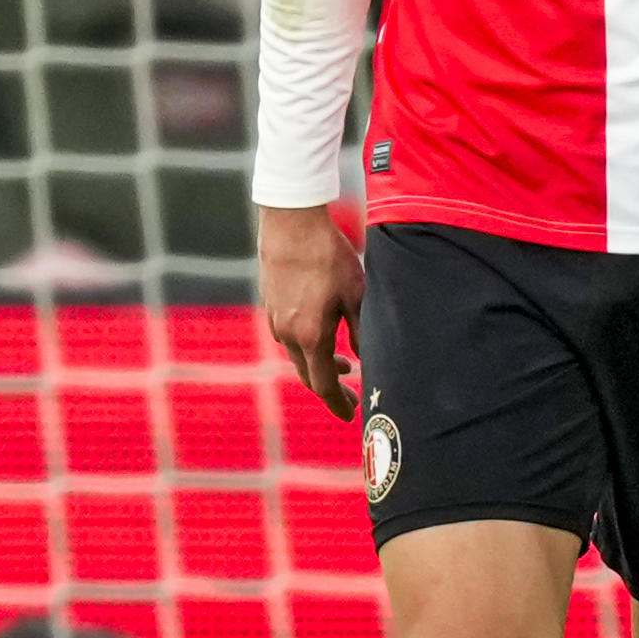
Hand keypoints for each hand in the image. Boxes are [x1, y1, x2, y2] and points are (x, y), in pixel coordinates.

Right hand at [258, 202, 366, 421]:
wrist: (290, 222)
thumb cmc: (327, 256)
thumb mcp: (356, 294)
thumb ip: (362, 332)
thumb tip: (368, 359)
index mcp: (311, 336)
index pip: (323, 384)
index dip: (338, 403)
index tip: (351, 415)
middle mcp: (288, 334)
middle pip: (308, 374)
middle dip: (330, 387)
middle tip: (351, 392)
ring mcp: (275, 319)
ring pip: (297, 354)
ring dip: (319, 363)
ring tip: (343, 361)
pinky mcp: (270, 304)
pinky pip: (289, 336)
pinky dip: (307, 345)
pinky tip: (322, 332)